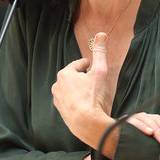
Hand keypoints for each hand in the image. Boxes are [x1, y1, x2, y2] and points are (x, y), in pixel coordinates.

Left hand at [52, 33, 116, 148]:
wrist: (87, 124)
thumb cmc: (93, 97)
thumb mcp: (100, 71)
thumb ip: (100, 52)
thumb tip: (101, 34)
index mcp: (65, 74)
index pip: (79, 64)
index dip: (88, 65)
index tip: (93, 67)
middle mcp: (57, 86)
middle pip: (73, 77)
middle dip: (83, 77)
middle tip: (94, 81)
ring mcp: (58, 100)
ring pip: (71, 89)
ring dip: (79, 89)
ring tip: (91, 94)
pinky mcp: (61, 111)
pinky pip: (70, 101)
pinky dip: (78, 101)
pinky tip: (87, 105)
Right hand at [127, 112, 159, 147]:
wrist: (110, 135)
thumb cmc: (131, 141)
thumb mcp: (146, 142)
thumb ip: (157, 143)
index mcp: (152, 121)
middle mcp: (145, 117)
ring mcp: (136, 117)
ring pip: (150, 121)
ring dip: (159, 131)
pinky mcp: (126, 121)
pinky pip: (135, 121)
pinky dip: (143, 126)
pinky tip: (149, 133)